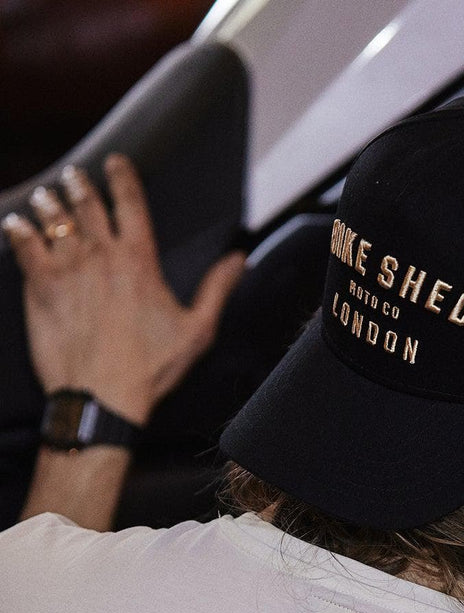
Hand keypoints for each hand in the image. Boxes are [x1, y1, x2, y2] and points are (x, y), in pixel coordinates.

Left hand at [2, 154, 244, 425]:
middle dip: (79, 185)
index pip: (130, 202)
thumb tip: (238, 261)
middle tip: (74, 176)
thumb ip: (216, 289)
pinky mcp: (39, 288)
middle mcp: (101, 255)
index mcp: (139, 261)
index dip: (122, 177)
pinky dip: (18, 230)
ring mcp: (66, 268)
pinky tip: (14, 224)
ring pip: (53, 220)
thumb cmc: (151, 368)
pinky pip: (23, 246)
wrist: (103, 396)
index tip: (115, 162)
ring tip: (45, 196)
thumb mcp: (197, 330)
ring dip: (49, 204)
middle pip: (86, 204)